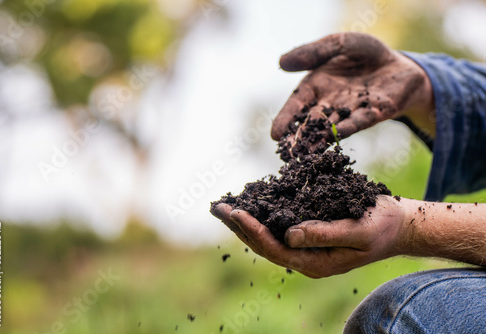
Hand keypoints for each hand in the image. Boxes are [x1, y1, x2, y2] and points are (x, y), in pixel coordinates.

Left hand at [211, 195, 405, 277]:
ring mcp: (306, 247)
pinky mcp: (309, 234)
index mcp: (316, 263)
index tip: (235, 212)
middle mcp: (306, 258)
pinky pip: (279, 227)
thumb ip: (324, 235)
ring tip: (224, 207)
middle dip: (239, 226)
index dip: (253, 231)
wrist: (399, 225)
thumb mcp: (358, 230)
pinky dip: (262, 215)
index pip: (275, 249)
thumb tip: (288, 234)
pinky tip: (250, 204)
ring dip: (245, 222)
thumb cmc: (382, 226)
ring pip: (268, 236)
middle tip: (217, 207)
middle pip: (264, 245)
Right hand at [272, 32, 433, 152]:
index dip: (285, 119)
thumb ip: (313, 52)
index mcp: (316, 86)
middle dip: (299, 137)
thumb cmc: (364, 53)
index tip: (275, 136)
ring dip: (319, 140)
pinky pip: (358, 121)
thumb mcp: (338, 43)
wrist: (398, 62)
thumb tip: (280, 62)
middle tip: (288, 153)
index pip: (296, 104)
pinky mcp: (373, 113)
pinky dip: (347, 128)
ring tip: (307, 154)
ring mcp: (351, 110)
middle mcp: (330, 102)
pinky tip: (336, 135)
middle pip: (311, 121)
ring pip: (331, 126)